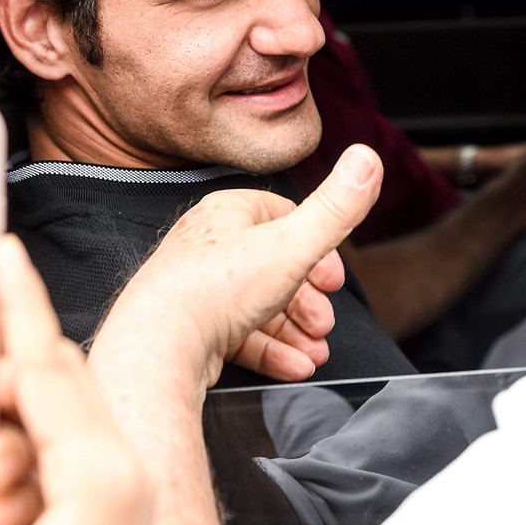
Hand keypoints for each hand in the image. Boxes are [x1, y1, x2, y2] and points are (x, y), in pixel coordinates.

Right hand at [0, 235, 151, 524]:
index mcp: (99, 477)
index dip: (16, 302)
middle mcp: (115, 474)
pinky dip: (10, 467)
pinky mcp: (99, 514)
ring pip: (45, 421)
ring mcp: (113, 493)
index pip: (44, 365)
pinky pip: (49, 460)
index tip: (1, 248)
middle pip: (47, 383)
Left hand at [94, 145, 382, 389]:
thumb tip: (367, 159)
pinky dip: (270, 351)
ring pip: (258, 306)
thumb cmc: (215, 289)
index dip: (317, 248)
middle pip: (273, 267)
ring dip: (295, 331)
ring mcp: (197, 289)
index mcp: (228, 213)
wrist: (158, 348)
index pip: (282, 218)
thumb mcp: (292, 244)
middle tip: (325, 323)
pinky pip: (237, 337)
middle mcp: (208, 246)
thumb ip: (335, 208)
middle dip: (308, 300)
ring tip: (316, 352)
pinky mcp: (190, 329)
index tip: (334, 279)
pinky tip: (293, 365)